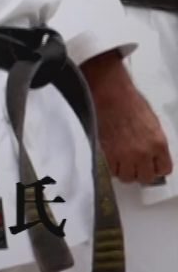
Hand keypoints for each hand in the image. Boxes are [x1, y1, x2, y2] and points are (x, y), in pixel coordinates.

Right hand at [86, 52, 174, 184]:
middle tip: (137, 166)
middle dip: (141, 173)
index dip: (157, 169)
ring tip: (123, 163)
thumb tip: (152, 154)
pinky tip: (113, 158)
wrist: (109, 94)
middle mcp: (143, 152)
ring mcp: (124, 154)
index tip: (152, 166)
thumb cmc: (129, 101)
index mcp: (158, 143)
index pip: (164, 169)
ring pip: (127, 177)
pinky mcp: (108, 152)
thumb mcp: (152, 123)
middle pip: (145, 177)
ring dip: (126, 171)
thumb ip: (154, 142)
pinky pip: (112, 170)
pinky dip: (113, 167)